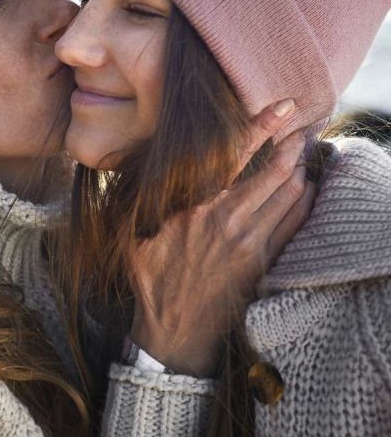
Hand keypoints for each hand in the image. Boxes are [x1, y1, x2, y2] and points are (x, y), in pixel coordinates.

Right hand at [128, 100, 316, 376]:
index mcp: (194, 206)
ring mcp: (250, 241)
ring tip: (302, 154)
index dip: (263, 126)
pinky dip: (305, 199)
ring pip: (291, 193)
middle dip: (293, 144)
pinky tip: (304, 189)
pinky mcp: (264, 261)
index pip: (237, 155)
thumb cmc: (150, 277)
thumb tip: (130, 160)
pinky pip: (296, 221)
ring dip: (300, 169)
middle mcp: (227, 219)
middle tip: (300, 127)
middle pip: (275, 170)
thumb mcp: (131, 233)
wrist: (175, 329)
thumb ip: (136, 195)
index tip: (283, 106)